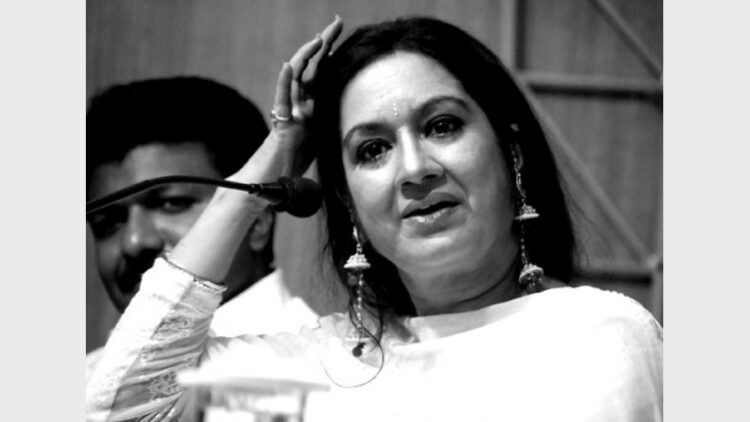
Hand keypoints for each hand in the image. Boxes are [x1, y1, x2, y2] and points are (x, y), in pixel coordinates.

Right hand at [228, 16, 342, 186]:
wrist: (272, 185)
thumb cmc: (292, 170)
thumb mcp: (321, 148)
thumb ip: (331, 136)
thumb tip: (361, 138)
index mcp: (312, 109)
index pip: (323, 74)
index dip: (333, 54)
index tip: (345, 34)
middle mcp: (300, 105)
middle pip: (312, 67)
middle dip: (324, 44)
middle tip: (337, 23)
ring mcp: (290, 112)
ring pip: (297, 77)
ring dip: (307, 55)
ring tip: (319, 38)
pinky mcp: (281, 123)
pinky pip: (281, 99)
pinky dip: (285, 81)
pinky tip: (289, 64)